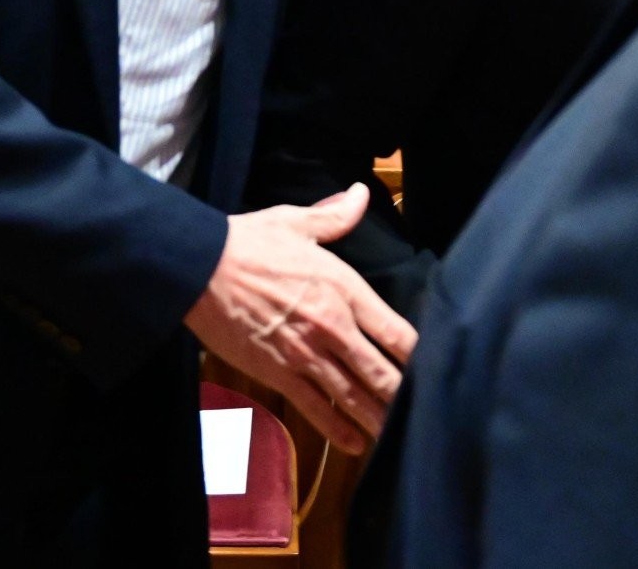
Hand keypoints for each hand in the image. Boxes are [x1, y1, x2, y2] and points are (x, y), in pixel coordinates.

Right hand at [185, 184, 418, 455]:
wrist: (200, 267)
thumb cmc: (249, 242)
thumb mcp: (296, 222)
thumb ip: (335, 216)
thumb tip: (360, 193)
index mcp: (344, 288)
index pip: (395, 330)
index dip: (419, 354)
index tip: (437, 368)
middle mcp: (332, 326)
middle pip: (381, 371)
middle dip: (404, 394)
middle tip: (427, 414)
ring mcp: (305, 354)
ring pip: (352, 396)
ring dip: (377, 418)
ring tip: (399, 436)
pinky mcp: (278, 373)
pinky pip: (315, 408)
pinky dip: (337, 429)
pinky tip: (355, 444)